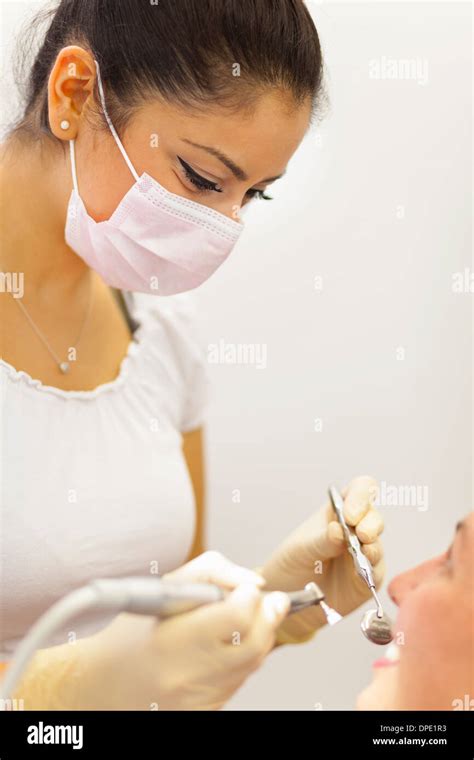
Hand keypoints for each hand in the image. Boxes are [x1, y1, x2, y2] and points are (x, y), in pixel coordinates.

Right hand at [76, 551, 289, 709]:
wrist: (102, 685)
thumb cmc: (132, 632)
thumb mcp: (166, 587)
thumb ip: (213, 572)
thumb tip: (254, 583)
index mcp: (175, 639)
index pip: (239, 615)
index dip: (251, 596)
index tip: (247, 589)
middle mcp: (190, 675)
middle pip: (257, 642)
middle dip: (269, 615)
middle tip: (269, 600)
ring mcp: (200, 700)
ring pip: (253, 664)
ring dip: (260, 636)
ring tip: (247, 618)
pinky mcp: (206, 714)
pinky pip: (239, 683)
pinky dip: (242, 661)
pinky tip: (225, 647)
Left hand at [260, 476, 384, 641]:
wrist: (289, 593)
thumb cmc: (294, 561)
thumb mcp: (301, 547)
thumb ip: (321, 539)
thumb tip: (338, 529)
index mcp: (339, 510)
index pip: (361, 489)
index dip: (361, 496)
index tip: (350, 513)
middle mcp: (356, 529)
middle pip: (374, 517)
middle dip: (370, 524)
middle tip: (360, 534)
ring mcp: (364, 553)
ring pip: (378, 544)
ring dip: (373, 547)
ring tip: (363, 552)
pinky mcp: (368, 578)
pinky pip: (376, 572)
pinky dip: (371, 570)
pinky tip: (362, 573)